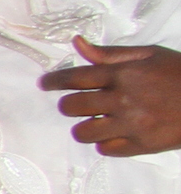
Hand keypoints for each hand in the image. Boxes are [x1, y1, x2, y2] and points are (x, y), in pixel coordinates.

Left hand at [43, 38, 180, 155]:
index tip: (45, 83)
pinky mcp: (142, 145)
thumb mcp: (149, 55)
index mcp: (123, 74)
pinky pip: (106, 149)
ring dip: (83, 127)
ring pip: (83, 132)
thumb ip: (111, 54)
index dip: (54, 81)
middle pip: (72, 107)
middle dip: (69, 105)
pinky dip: (105, 142)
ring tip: (93, 121)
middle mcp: (123, 100)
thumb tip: (77, 44)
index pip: (75, 77)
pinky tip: (112, 134)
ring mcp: (132, 125)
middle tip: (75, 104)